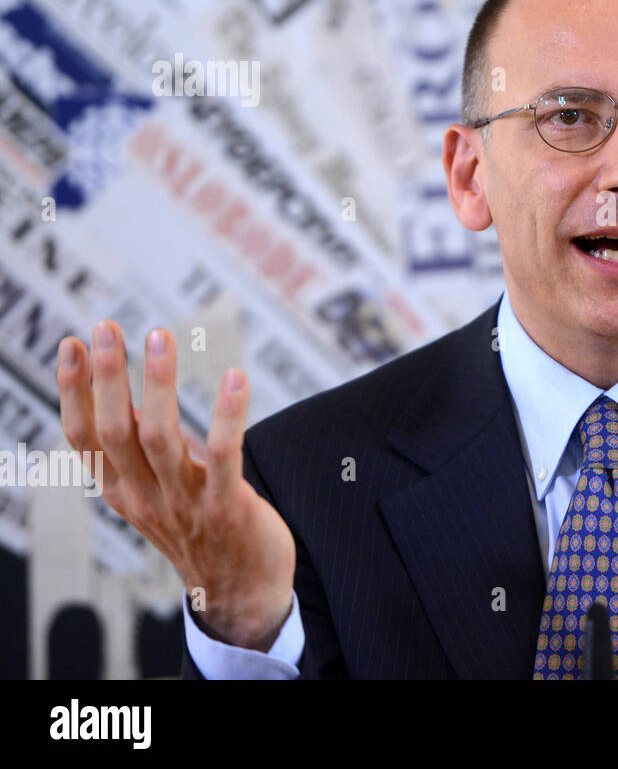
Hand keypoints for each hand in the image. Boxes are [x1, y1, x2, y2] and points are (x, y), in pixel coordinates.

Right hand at [56, 320, 295, 650]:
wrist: (241, 592)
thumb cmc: (202, 527)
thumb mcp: (160, 488)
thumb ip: (148, 446)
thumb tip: (137, 393)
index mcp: (122, 489)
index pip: (85, 437)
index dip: (75, 391)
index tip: (72, 344)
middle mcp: (144, 495)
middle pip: (114, 432)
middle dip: (107, 377)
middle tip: (105, 327)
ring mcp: (184, 503)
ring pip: (159, 438)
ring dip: (159, 385)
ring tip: (159, 337)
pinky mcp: (226, 507)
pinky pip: (224, 455)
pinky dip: (228, 415)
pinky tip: (235, 378)